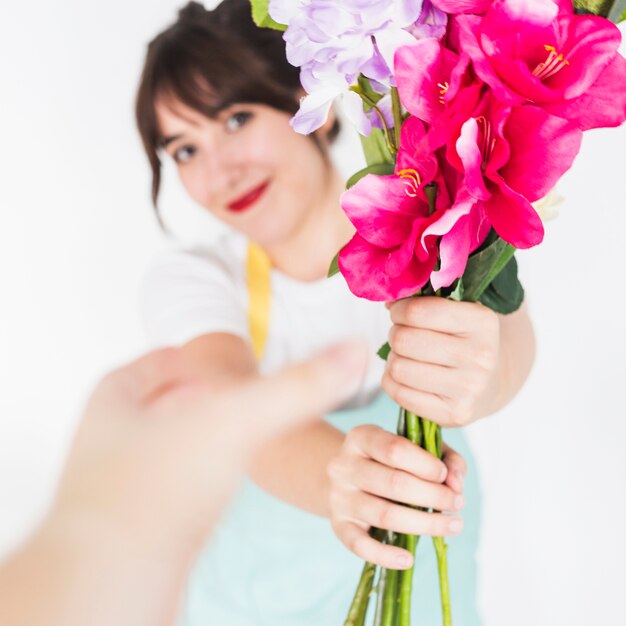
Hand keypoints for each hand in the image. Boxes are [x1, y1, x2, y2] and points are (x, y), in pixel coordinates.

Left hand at [51, 341, 368, 551]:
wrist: (108, 589)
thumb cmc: (160, 489)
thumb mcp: (238, 421)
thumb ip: (299, 386)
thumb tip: (356, 349)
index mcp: (117, 395)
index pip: (161, 359)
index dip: (195, 358)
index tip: (227, 367)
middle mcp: (110, 436)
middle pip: (162, 403)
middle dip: (199, 399)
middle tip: (235, 402)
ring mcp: (116, 482)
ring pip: (167, 447)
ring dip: (199, 440)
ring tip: (232, 443)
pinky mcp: (129, 524)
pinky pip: (168, 487)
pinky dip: (195, 480)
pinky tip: (215, 493)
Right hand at [327, 425, 466, 569]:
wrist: (347, 478)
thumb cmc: (390, 461)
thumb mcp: (414, 447)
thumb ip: (444, 458)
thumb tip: (456, 484)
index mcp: (361, 437)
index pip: (395, 449)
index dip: (426, 465)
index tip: (446, 476)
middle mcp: (344, 466)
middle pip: (393, 483)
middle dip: (434, 495)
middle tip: (458, 503)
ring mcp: (339, 497)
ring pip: (384, 515)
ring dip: (425, 524)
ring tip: (453, 525)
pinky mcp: (339, 525)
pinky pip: (360, 545)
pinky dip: (385, 556)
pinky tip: (409, 559)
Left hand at [382, 297, 500, 426]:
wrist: (490, 384)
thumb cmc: (462, 340)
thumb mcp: (456, 311)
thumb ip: (423, 300)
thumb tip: (388, 300)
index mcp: (482, 322)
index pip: (417, 312)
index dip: (398, 310)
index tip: (400, 312)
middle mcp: (480, 356)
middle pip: (404, 340)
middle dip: (395, 335)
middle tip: (403, 336)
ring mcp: (469, 388)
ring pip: (399, 368)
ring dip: (393, 360)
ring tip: (406, 357)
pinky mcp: (454, 414)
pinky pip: (399, 393)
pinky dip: (393, 382)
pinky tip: (406, 377)